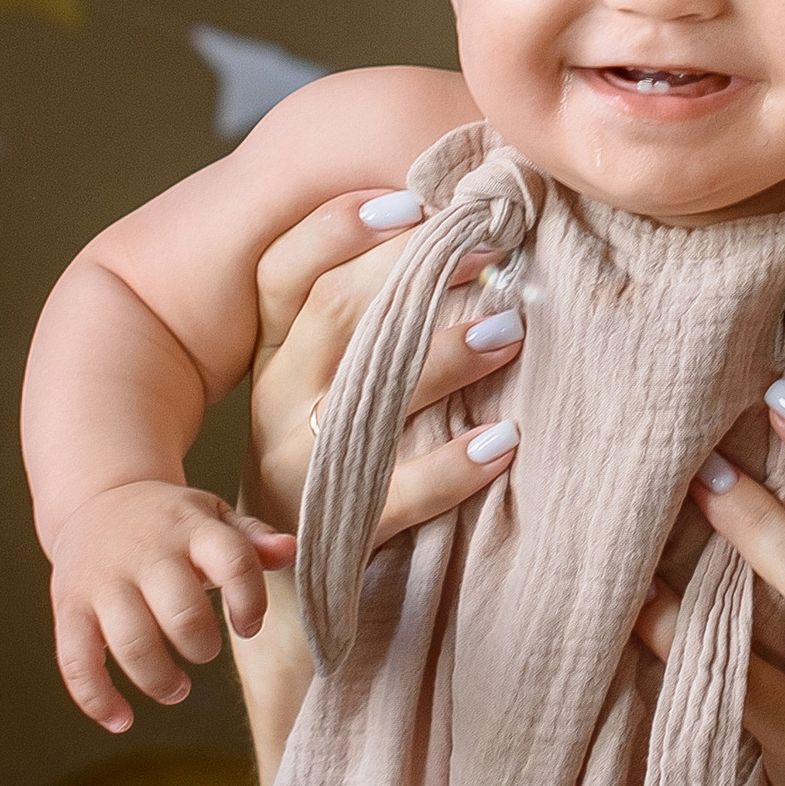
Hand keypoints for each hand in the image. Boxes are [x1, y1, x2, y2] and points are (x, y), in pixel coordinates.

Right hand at [49, 479, 291, 732]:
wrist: (95, 502)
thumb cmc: (171, 523)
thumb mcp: (215, 517)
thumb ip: (254, 539)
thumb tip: (290, 550)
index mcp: (190, 529)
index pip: (233, 562)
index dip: (250, 602)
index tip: (249, 625)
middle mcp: (144, 553)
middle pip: (182, 612)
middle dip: (202, 646)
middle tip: (204, 651)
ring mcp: (102, 582)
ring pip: (131, 643)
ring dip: (160, 680)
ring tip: (176, 688)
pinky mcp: (68, 608)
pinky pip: (77, 662)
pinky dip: (98, 700)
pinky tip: (123, 720)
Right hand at [243, 193, 521, 545]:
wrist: (292, 583)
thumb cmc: (336, 455)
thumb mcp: (327, 384)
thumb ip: (367, 324)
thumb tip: (455, 236)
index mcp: (274, 355)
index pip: (284, 272)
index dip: (338, 229)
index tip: (413, 202)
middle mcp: (278, 400)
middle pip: (335, 313)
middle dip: (413, 273)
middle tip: (490, 251)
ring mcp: (300, 465)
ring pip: (368, 395)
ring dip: (445, 356)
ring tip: (510, 330)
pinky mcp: (334, 530)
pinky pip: (397, 492)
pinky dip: (454, 466)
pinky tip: (505, 439)